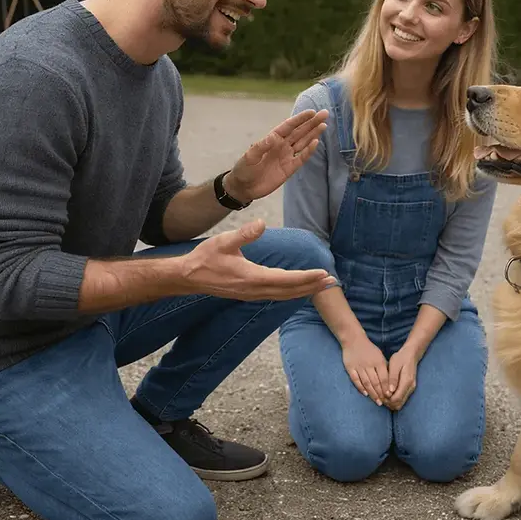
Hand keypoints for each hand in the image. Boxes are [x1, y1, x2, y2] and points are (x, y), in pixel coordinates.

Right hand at [179, 220, 334, 300]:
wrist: (188, 277)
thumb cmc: (205, 258)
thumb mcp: (223, 241)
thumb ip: (244, 234)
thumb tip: (261, 223)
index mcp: (251, 277)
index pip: (285, 279)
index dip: (306, 277)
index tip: (323, 273)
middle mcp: (254, 290)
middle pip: (289, 291)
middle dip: (312, 287)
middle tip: (333, 282)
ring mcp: (252, 295)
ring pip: (284, 296)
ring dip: (304, 291)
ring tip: (323, 286)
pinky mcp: (249, 294)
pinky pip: (276, 296)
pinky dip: (292, 293)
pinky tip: (300, 289)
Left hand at [225, 109, 328, 202]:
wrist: (245, 187)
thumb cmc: (244, 169)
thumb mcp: (249, 157)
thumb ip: (261, 147)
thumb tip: (273, 137)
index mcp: (272, 139)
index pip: (289, 126)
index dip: (300, 119)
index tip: (312, 112)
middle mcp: (282, 145)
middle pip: (300, 132)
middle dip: (312, 123)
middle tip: (325, 114)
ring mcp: (287, 156)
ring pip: (303, 142)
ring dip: (313, 134)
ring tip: (324, 125)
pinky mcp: (290, 168)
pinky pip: (301, 158)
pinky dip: (309, 151)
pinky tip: (316, 143)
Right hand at [342, 336, 389, 405]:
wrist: (353, 340)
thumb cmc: (369, 349)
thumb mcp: (379, 355)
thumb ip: (384, 367)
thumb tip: (390, 381)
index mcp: (378, 361)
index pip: (384, 378)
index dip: (387, 388)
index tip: (390, 396)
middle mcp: (369, 365)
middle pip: (375, 382)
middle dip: (380, 394)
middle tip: (384, 403)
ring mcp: (359, 367)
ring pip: (366, 383)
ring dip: (372, 393)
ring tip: (377, 401)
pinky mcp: (350, 368)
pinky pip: (355, 379)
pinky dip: (360, 387)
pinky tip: (365, 394)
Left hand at [385, 346, 418, 410]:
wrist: (411, 355)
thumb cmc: (401, 358)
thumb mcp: (394, 365)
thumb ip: (392, 378)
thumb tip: (389, 392)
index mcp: (407, 381)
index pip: (397, 398)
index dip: (387, 400)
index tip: (380, 395)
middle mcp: (410, 387)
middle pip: (399, 403)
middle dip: (388, 403)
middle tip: (380, 396)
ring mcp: (411, 389)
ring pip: (400, 403)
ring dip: (391, 402)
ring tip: (383, 395)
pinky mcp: (410, 389)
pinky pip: (402, 399)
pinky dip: (394, 400)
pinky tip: (388, 394)